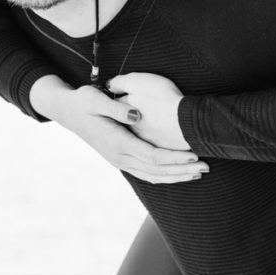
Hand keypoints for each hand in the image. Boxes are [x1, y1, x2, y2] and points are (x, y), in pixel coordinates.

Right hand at [31, 77, 206, 183]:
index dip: (175, 157)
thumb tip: (136, 114)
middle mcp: (119, 156)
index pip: (153, 156)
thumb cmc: (82, 102)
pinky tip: (178, 174)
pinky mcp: (121, 160)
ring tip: (199, 174)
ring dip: (176, 176)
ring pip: (153, 176)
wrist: (67, 112)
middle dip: (183, 170)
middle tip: (207, 167)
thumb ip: (116, 106)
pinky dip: (164, 176)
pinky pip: (146, 174)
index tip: (195, 154)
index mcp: (117, 142)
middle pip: (157, 170)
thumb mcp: (95, 98)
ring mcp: (120, 161)